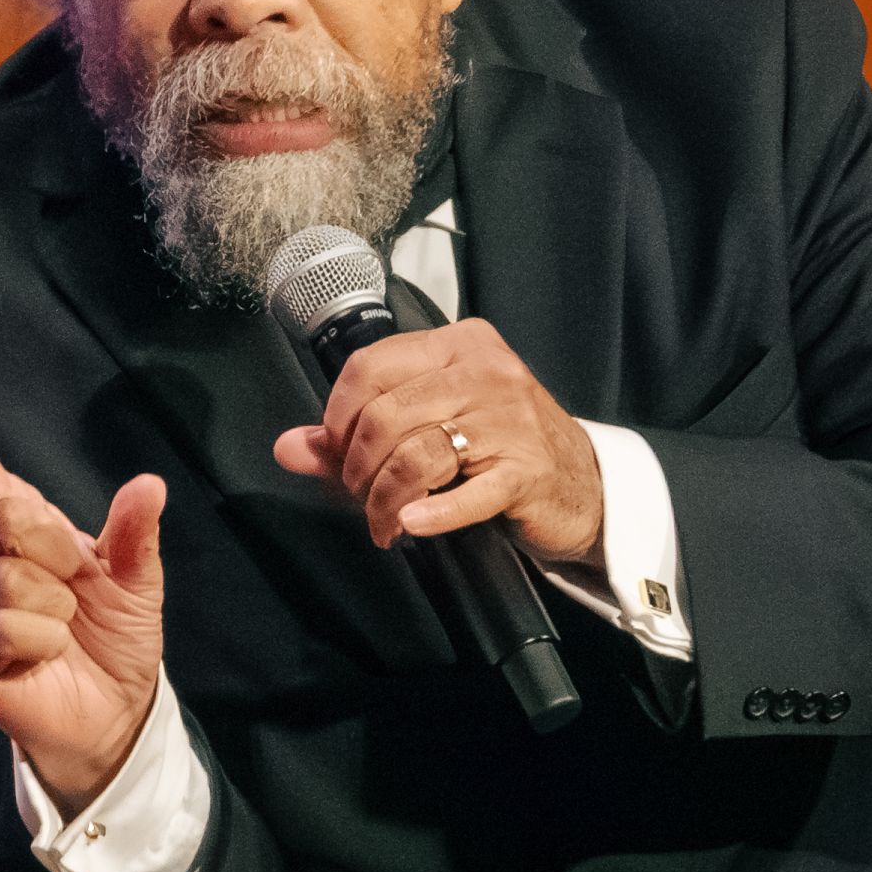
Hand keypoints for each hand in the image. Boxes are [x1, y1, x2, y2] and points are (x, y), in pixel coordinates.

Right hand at [0, 395, 166, 815]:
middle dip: (58, 553)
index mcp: (8, 519)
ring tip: (60, 626)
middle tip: (76, 586)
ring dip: (53, 607)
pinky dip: (39, 640)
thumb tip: (149, 485)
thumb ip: (133, 534)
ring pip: (5, 577)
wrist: (111, 708)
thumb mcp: (135, 580)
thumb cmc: (112, 633)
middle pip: (3, 516)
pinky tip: (44, 652)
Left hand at [273, 318, 604, 566]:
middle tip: (360, 497)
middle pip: (385, 414)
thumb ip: (356, 433)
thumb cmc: (499, 447)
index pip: (370, 366)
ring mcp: (511, 420)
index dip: (338, 417)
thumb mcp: (432, 423)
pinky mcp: (528, 470)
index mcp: (458, 345)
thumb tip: (287, 448)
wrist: (584, 484)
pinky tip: (411, 526)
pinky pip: (464, 494)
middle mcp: (486, 372)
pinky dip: (430, 514)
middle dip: (357, 468)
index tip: (339, 454)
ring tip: (383, 524)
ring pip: (416, 455)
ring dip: (384, 501)